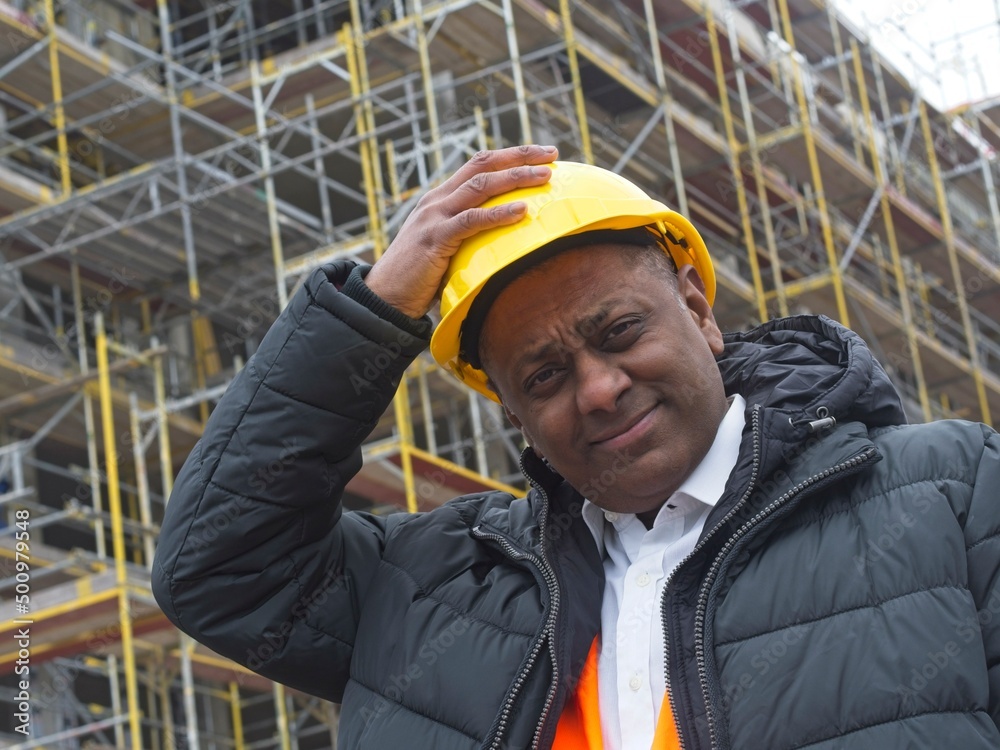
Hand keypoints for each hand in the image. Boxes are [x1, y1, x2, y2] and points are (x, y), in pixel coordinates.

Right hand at [365, 145, 557, 317]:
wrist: (384, 297)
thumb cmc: (419, 281)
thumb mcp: (446, 250)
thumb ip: (469, 240)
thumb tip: (507, 247)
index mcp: (440, 199)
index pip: (477, 165)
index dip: (510, 156)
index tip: (541, 154)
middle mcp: (437, 200)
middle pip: (483, 165)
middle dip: (520, 156)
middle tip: (552, 154)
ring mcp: (434, 216)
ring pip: (480, 185)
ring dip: (516, 177)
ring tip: (545, 176)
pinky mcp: (435, 238)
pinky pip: (472, 220)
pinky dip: (499, 214)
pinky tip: (523, 211)